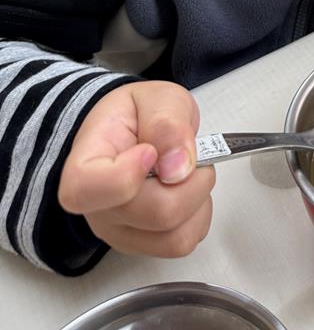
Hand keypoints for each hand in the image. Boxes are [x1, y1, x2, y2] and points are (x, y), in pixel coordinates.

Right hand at [58, 81, 214, 257]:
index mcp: (84, 165)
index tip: (149, 151)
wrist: (133, 131)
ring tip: (187, 173)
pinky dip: (198, 216)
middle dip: (191, 180)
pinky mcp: (144, 245)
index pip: (87, 190)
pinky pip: (182, 243)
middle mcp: (97, 209)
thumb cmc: (137, 115)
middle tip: (189, 154)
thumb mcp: (157, 98)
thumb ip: (167, 123)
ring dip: (198, 200)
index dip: (127, 175)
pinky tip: (186, 190)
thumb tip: (178, 166)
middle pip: (155, 214)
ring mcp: (120, 232)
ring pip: (175, 238)